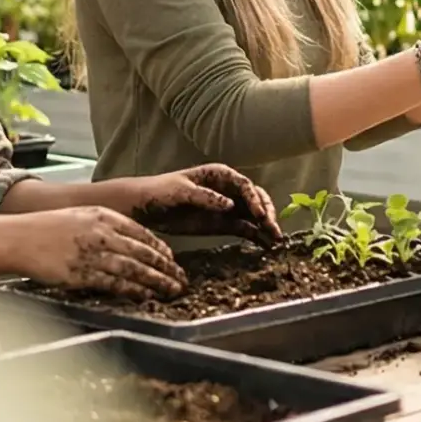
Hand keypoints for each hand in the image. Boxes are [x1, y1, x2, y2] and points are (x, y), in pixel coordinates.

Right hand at [6, 207, 186, 298]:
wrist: (16, 238)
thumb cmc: (44, 229)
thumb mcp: (79, 217)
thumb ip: (104, 226)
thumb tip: (127, 242)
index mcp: (102, 215)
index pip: (141, 232)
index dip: (160, 248)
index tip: (172, 260)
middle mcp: (101, 233)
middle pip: (143, 251)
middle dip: (166, 267)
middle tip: (182, 279)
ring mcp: (92, 253)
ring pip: (134, 268)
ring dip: (157, 281)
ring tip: (173, 290)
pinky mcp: (81, 273)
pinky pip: (115, 283)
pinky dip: (134, 290)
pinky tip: (146, 296)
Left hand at [100, 164, 283, 246]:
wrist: (144, 208)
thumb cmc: (160, 191)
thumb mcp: (180, 191)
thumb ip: (205, 197)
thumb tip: (230, 205)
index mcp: (219, 175)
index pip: (244, 185)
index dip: (255, 199)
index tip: (259, 215)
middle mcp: (228, 190)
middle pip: (256, 199)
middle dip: (266, 213)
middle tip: (273, 229)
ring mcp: (228, 207)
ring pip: (254, 215)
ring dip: (266, 226)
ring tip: (276, 241)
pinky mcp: (224, 224)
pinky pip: (245, 229)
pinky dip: (257, 236)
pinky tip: (267, 246)